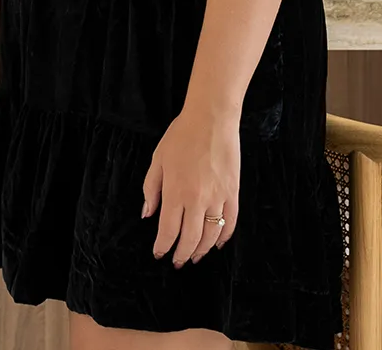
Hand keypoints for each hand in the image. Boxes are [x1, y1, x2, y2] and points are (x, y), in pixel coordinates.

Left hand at [141, 106, 239, 266]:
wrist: (211, 119)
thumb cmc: (181, 136)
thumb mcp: (157, 159)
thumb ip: (151, 189)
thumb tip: (147, 215)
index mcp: (175, 191)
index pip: (168, 230)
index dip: (163, 246)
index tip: (159, 254)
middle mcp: (197, 199)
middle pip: (190, 238)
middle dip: (182, 254)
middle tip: (177, 262)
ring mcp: (218, 198)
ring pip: (211, 236)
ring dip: (202, 250)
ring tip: (194, 256)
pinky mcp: (233, 193)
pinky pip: (230, 223)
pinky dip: (224, 237)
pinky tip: (217, 244)